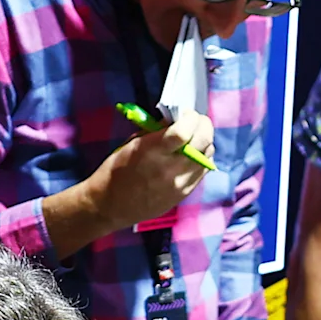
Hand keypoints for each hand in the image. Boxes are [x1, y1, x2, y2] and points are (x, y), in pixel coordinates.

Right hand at [92, 109, 213, 232]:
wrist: (112, 206)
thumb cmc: (117, 170)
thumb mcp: (132, 143)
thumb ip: (157, 131)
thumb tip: (176, 119)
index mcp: (153, 152)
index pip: (184, 131)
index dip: (190, 117)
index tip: (185, 114)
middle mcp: (171, 168)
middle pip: (204, 141)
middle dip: (202, 125)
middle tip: (194, 121)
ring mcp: (181, 183)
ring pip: (208, 155)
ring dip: (204, 141)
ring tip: (192, 139)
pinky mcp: (185, 193)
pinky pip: (203, 169)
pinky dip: (201, 157)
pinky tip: (190, 155)